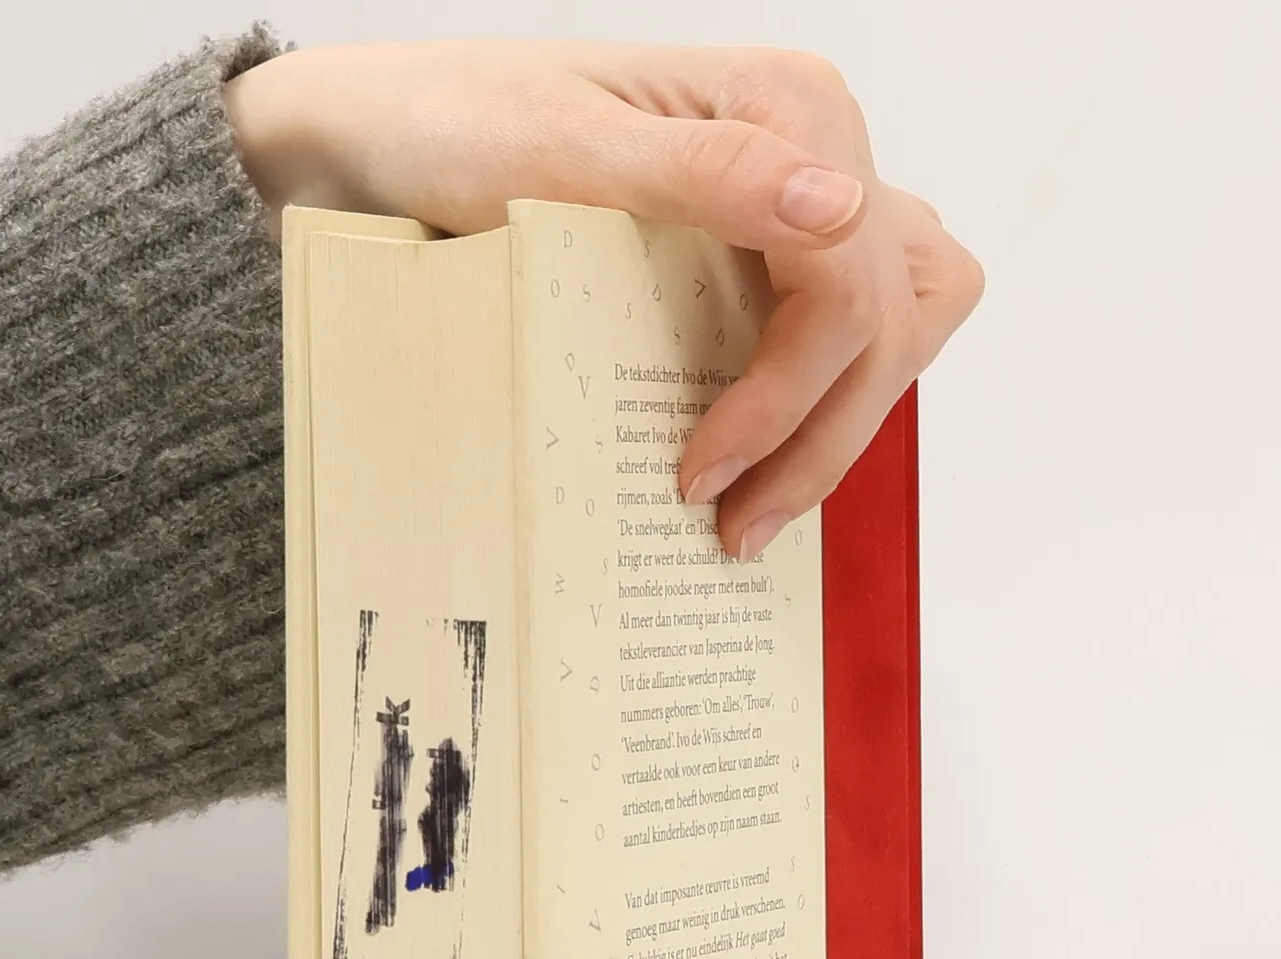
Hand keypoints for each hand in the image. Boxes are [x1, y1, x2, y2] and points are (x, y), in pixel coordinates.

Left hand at [225, 41, 982, 559]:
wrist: (385, 139)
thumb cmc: (456, 125)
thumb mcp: (564, 149)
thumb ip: (708, 174)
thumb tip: (841, 211)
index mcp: (789, 108)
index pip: (853, 280)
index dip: (790, 394)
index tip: (698, 476)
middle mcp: (813, 150)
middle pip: (891, 319)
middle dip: (822, 436)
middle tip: (733, 528)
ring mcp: (796, 206)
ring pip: (895, 331)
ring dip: (839, 429)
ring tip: (754, 513)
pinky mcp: (767, 255)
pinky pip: (846, 336)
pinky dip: (823, 405)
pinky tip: (764, 460)